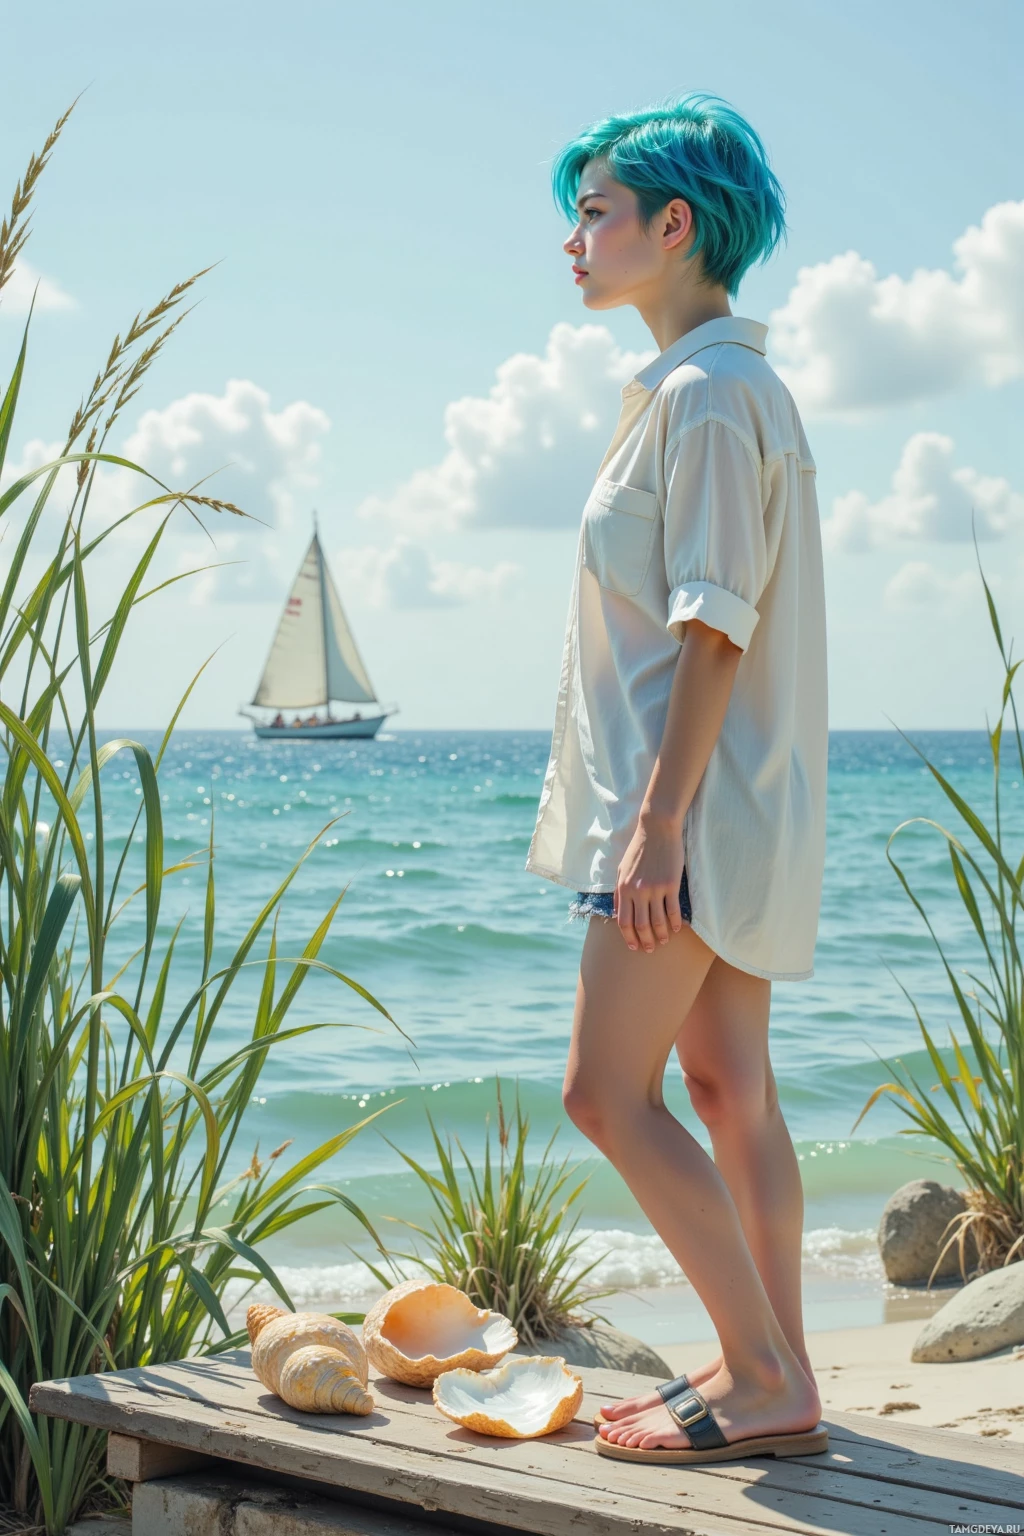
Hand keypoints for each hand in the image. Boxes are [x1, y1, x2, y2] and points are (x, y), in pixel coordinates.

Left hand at [615, 813, 684, 952]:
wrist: (657, 829)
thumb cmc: (639, 848)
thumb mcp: (621, 869)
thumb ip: (619, 892)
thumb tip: (616, 913)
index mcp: (624, 888)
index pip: (623, 922)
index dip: (628, 938)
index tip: (634, 947)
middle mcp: (637, 891)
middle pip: (640, 926)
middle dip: (645, 941)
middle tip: (651, 949)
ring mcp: (655, 888)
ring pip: (657, 921)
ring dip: (661, 935)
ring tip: (664, 941)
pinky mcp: (671, 884)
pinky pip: (673, 910)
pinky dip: (675, 923)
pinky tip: (677, 929)